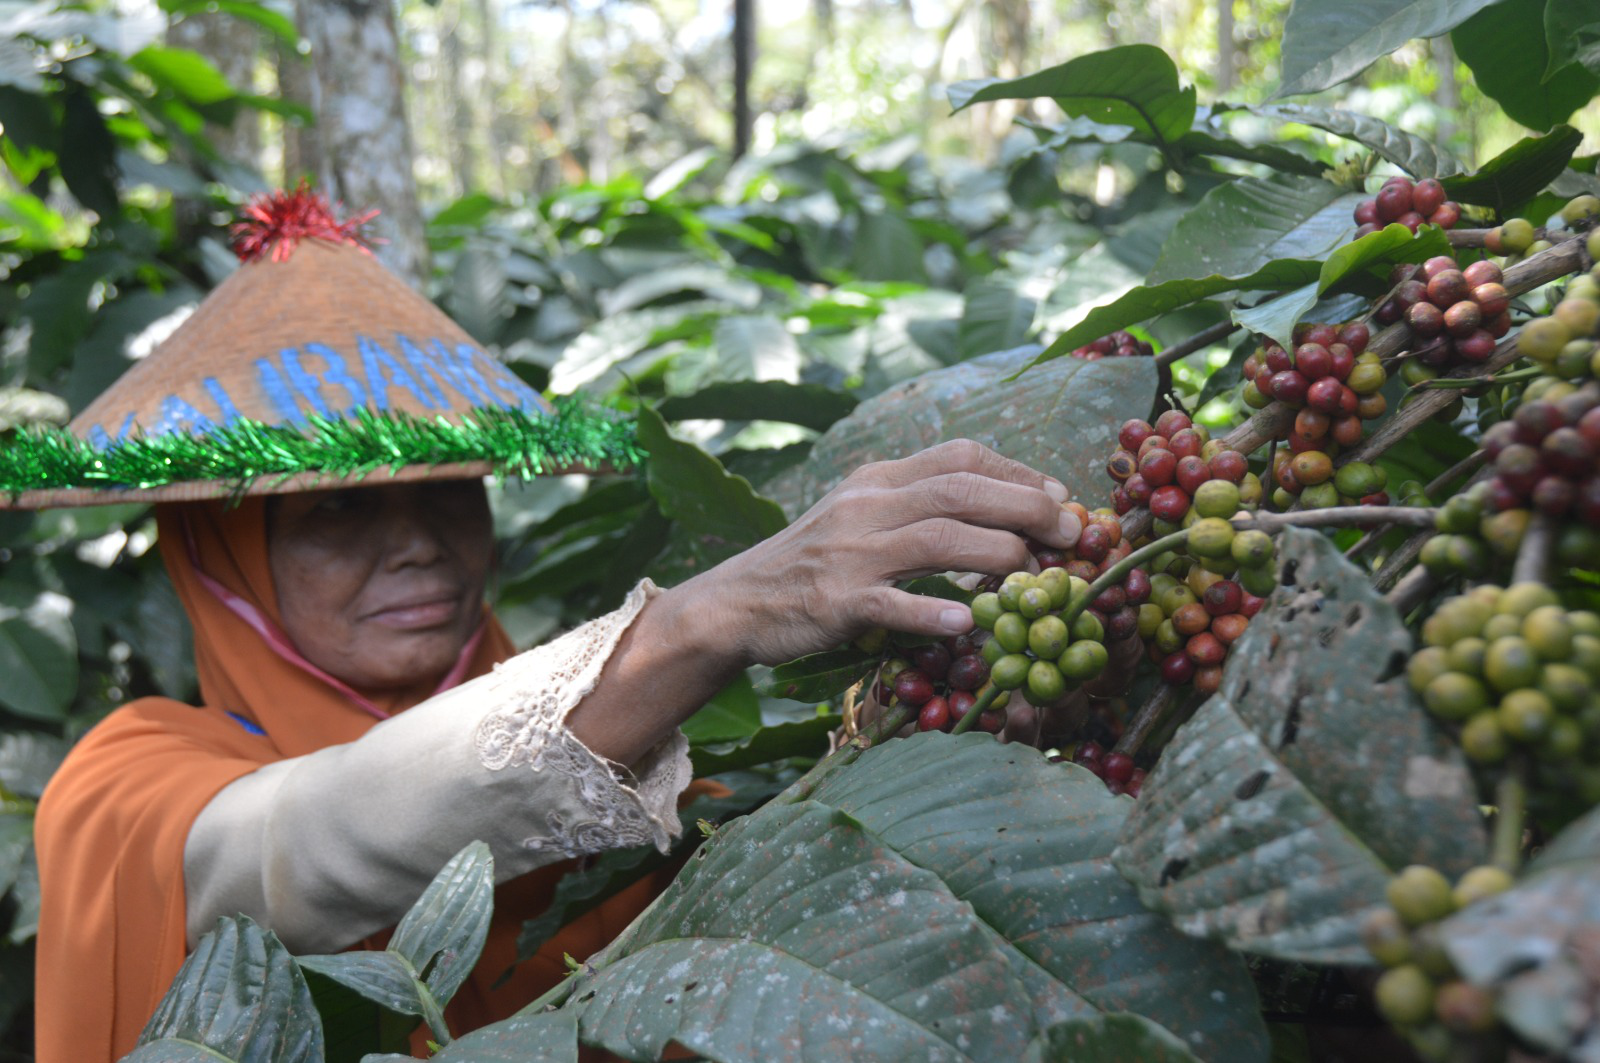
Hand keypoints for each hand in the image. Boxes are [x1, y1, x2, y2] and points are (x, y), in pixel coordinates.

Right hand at [681, 439, 1082, 666]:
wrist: (736, 602)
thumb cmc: (812, 563)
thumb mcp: (861, 516)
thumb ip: (919, 506)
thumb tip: (1003, 511)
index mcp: (877, 478)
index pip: (960, 456)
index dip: (1019, 472)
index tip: (1058, 497)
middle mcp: (865, 504)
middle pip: (960, 490)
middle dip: (1025, 507)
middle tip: (1070, 534)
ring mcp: (850, 553)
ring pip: (937, 539)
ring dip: (999, 556)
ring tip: (1037, 576)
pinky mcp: (835, 602)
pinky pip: (892, 604)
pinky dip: (934, 612)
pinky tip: (968, 626)